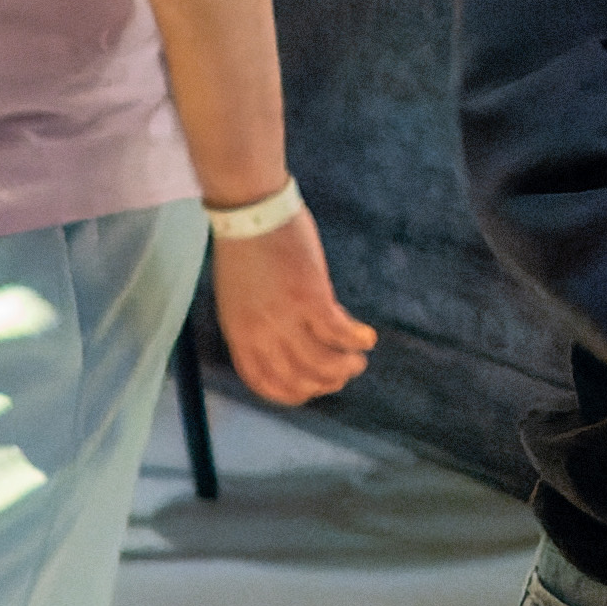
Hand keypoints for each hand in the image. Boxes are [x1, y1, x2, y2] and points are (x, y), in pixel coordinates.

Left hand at [207, 209, 376, 409]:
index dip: (290, 394)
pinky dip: (357, 340)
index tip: (311, 390)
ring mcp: (285, 317)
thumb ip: (259, 323)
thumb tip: (291, 342)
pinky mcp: (311, 298)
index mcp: (238, 333)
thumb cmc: (246, 247)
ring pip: (322, 364)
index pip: (262, 382)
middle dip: (324, 384)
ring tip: (358, 360)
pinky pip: (340, 333)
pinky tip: (368, 337)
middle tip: (343, 373)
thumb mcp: (240, 296)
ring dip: (345, 368)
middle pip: (297, 379)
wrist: (250, 211)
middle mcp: (261, 332)